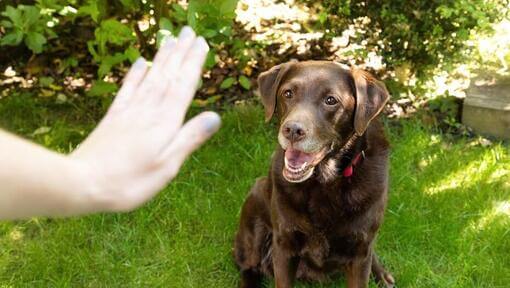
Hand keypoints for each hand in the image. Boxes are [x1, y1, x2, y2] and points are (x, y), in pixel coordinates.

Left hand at [71, 27, 219, 211]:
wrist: (82, 183)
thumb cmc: (130, 181)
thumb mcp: (167, 165)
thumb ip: (190, 138)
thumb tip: (215, 117)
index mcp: (165, 122)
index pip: (184, 85)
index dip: (193, 63)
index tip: (201, 42)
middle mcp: (148, 110)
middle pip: (167, 75)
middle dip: (179, 52)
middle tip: (188, 31)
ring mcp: (129, 112)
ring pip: (150, 78)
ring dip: (162, 57)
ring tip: (170, 39)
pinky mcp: (114, 118)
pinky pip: (127, 89)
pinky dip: (136, 74)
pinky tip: (141, 62)